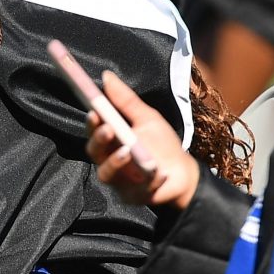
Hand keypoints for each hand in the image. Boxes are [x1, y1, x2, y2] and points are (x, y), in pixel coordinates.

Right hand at [86, 70, 200, 210]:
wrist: (182, 173)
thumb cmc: (161, 144)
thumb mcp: (147, 118)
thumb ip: (126, 100)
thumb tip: (106, 76)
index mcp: (110, 141)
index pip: (94, 130)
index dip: (91, 122)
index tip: (94, 110)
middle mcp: (108, 160)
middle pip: (94, 152)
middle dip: (99, 140)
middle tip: (109, 128)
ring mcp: (119, 181)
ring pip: (107, 174)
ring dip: (115, 162)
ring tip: (128, 151)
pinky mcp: (133, 197)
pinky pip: (137, 190)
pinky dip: (150, 181)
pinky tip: (160, 173)